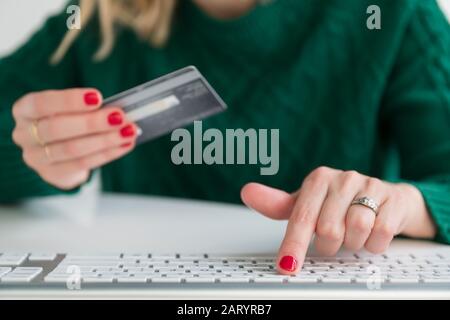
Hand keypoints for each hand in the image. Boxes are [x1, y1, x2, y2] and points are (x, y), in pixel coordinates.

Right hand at [12, 88, 137, 189]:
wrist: (56, 152)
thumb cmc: (66, 120)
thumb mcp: (69, 109)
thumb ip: (86, 107)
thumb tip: (117, 110)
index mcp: (24, 110)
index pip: (41, 103)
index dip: (69, 100)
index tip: (97, 97)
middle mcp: (24, 134)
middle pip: (57, 128)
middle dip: (92, 122)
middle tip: (119, 117)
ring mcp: (35, 157)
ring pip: (72, 149)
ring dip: (105, 140)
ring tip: (128, 132)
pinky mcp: (51, 174)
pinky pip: (82, 164)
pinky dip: (107, 154)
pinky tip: (125, 145)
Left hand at [241, 166, 435, 273]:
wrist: (388, 198)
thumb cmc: (340, 204)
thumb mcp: (308, 204)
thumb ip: (278, 204)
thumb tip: (247, 192)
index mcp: (318, 178)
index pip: (301, 217)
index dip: (294, 245)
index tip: (287, 265)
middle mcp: (343, 178)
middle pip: (328, 230)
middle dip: (329, 244)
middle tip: (333, 239)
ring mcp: (370, 186)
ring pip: (354, 231)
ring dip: (351, 243)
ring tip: (352, 234)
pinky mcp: (393, 198)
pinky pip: (379, 234)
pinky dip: (373, 243)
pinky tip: (370, 234)